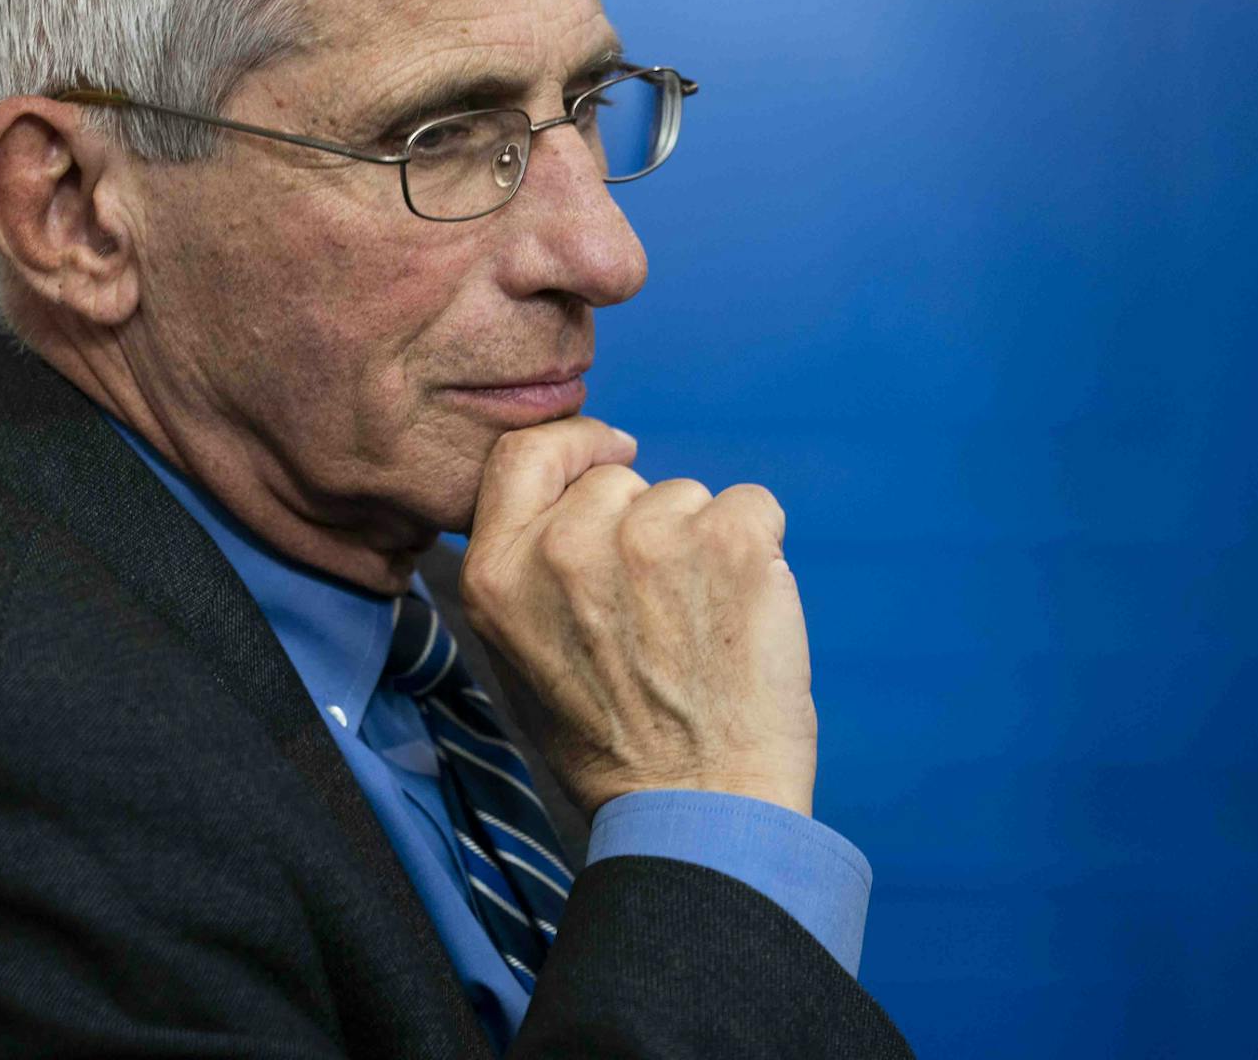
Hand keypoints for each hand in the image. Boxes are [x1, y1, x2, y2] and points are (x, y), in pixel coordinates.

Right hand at [460, 417, 818, 817]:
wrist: (700, 811)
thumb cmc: (615, 749)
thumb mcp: (519, 658)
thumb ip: (528, 571)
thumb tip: (569, 506)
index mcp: (498, 573)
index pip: (524, 454)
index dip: (574, 445)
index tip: (611, 453)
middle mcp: (563, 547)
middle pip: (618, 481)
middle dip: (645, 526)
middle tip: (660, 613)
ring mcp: (648, 538)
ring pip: (687, 496)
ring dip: (702, 545)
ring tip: (700, 631)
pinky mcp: (730, 541)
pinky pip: (752, 505)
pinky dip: (760, 549)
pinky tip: (744, 614)